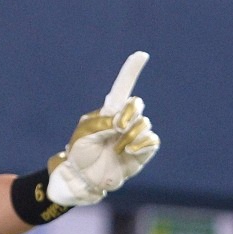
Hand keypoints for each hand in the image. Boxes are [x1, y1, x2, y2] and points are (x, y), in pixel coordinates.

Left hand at [46, 52, 159, 206]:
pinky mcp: (141, 152)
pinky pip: (152, 140)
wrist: (83, 178)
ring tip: (117, 147)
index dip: (131, 71)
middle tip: (117, 127)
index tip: (142, 55)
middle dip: (129, 113)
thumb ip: (104, 123)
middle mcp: (123, 121)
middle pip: (137, 104)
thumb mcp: (86, 132)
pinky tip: (129, 150)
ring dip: (130, 134)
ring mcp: (133, 136)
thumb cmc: (80, 153)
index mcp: (108, 112)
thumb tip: (124, 124)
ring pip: (144, 124)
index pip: (122, 87)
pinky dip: (141, 143)